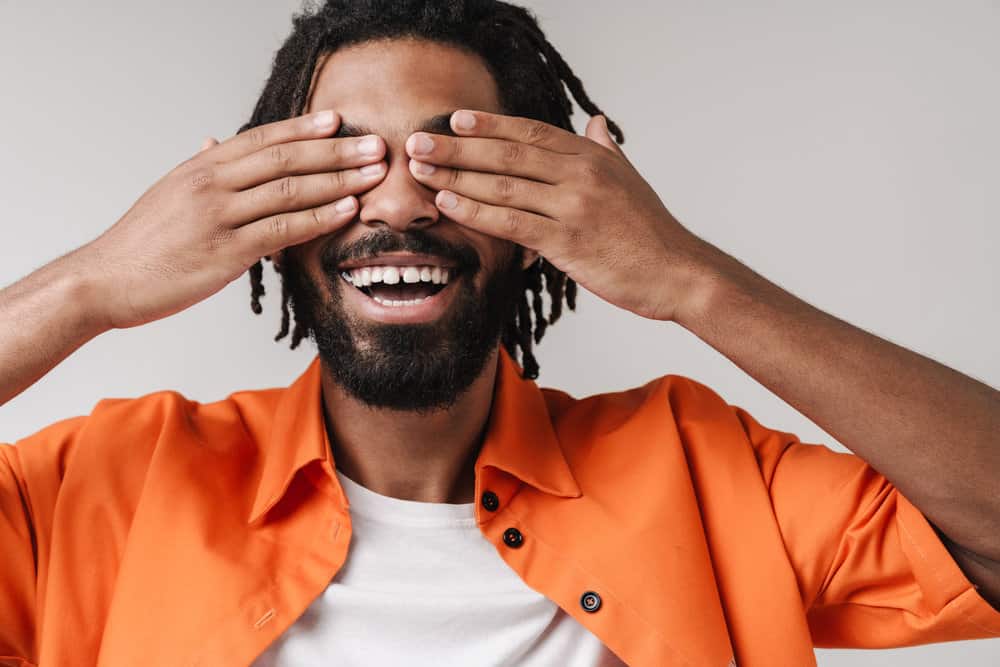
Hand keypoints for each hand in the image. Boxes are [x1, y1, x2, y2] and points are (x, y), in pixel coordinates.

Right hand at [73, 110, 386, 328]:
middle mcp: (211, 183)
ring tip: (375, 174)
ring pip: (289, 189)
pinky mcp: (226, 252)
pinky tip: (348, 211)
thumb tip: (213, 139)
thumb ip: (200, 168)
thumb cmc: (142, 242)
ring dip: (339, 181)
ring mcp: (218, 216)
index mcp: (201, 166)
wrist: (105, 280)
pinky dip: (319, 217)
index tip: (338, 121)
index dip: (303, 128)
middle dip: (336, 151)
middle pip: (285, 158)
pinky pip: (282, 229)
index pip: (262, 138)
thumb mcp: (169, 193)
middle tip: (376, 145)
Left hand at [405, 110, 710, 321]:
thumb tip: (596, 123)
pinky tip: (448, 205)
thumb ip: (606, 150)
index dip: (490, 125)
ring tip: (421, 171)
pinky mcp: (568, 241)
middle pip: (507, 153)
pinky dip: (476, 211)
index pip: (531, 132)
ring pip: (503, 185)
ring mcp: (574, 206)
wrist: (678, 272)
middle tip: (419, 141)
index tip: (455, 120)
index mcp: (591, 156)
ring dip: (456, 177)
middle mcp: (580, 173)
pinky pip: (511, 222)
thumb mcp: (629, 180)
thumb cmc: (651, 231)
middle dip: (458, 147)